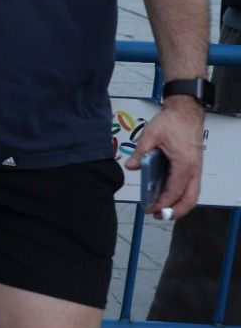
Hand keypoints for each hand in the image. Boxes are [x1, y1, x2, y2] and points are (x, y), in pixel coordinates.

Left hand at [127, 97, 204, 217]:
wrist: (186, 111)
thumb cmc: (173, 121)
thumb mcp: (151, 135)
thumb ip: (140, 153)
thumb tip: (132, 166)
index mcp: (184, 164)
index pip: (173, 191)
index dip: (162, 203)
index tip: (150, 209)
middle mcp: (193, 169)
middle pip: (189, 199)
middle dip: (175, 211)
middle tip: (158, 216)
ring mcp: (196, 168)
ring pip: (193, 194)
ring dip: (180, 205)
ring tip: (163, 210)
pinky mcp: (194, 165)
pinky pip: (192, 186)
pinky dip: (182, 195)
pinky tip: (169, 196)